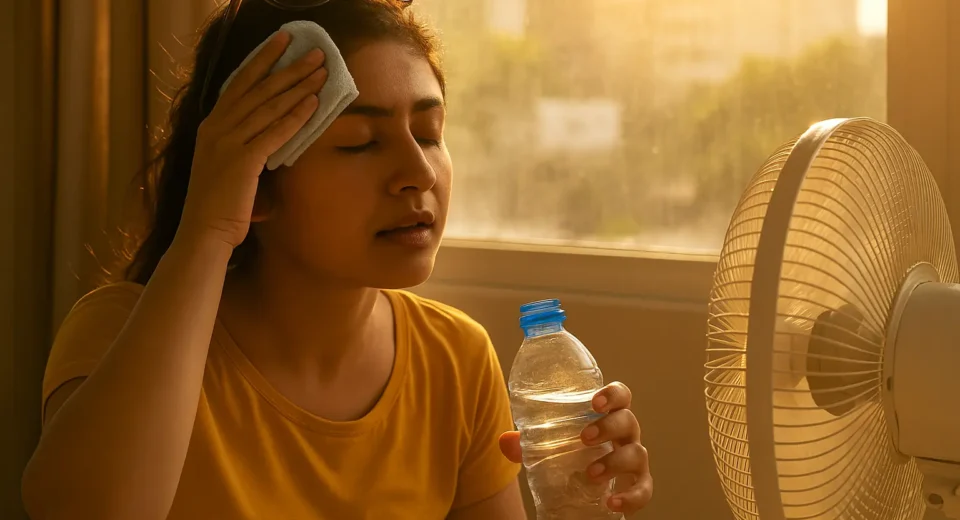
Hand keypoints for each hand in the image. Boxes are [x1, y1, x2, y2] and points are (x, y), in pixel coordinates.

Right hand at [179, 30, 327, 247]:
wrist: (203, 233)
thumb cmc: (219, 205)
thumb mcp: (226, 166)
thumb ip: (242, 146)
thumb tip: (269, 135)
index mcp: (211, 126)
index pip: (239, 83)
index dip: (262, 60)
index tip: (282, 42)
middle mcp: (216, 128)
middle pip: (258, 88)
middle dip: (288, 67)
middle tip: (314, 52)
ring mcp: (227, 143)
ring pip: (268, 105)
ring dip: (298, 86)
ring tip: (321, 71)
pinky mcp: (242, 161)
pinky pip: (274, 132)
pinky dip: (295, 116)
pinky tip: (314, 103)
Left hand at [499, 382, 652, 514]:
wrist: (585, 493)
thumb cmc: (572, 456)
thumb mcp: (550, 446)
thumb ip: (528, 443)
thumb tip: (505, 441)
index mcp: (608, 417)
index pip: (621, 396)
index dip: (613, 394)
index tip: (595, 401)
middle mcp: (626, 436)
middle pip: (629, 421)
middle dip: (608, 427)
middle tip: (584, 437)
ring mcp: (635, 461)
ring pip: (637, 454)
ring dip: (615, 461)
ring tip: (591, 472)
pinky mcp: (637, 486)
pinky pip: (643, 490)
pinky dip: (630, 497)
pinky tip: (612, 502)